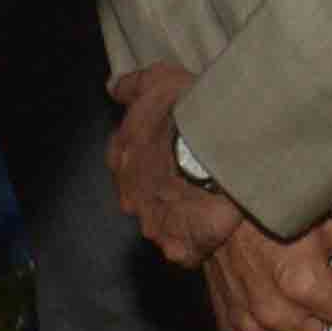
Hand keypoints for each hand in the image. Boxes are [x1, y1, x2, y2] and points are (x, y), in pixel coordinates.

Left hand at [105, 63, 243, 266]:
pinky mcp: (178, 249)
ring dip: (181, 213)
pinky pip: (187, 248)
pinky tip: (216, 226)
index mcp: (122, 157)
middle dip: (161, 186)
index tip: (173, 143)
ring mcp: (152, 226)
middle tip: (193, 172)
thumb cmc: (187, 115)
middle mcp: (130, 196)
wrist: (218, 155)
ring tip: (210, 199)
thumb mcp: (159, 82)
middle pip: (143, 192)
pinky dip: (197, 240)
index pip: (128, 154)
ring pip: (164, 221)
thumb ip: (133, 86)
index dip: (150, 148)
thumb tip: (113, 89)